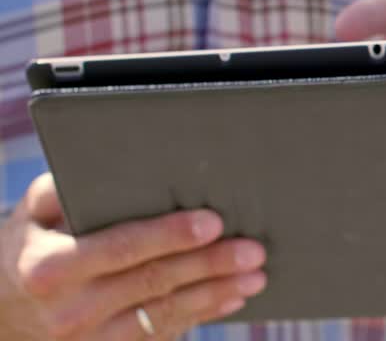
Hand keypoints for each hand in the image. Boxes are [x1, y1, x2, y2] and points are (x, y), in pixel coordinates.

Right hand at [0, 174, 267, 339]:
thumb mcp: (31, 214)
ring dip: (215, 294)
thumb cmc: (29, 247)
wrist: (1, 311)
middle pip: (154, 282)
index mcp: (52, 268)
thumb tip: (112, 167)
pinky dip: (200, 315)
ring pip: (165, 314)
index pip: (122, 248)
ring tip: (256, 276)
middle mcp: (70, 310)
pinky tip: (229, 298)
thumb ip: (62, 189)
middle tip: (253, 250)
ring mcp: (88, 339)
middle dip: (210, 265)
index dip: (170, 236)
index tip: (213, 223)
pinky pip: (161, 335)